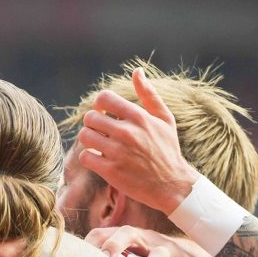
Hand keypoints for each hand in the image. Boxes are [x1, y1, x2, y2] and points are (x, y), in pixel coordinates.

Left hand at [76, 68, 200, 214]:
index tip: (105, 114)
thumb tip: (137, 71)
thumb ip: (149, 94)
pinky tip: (100, 159)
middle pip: (89, 117)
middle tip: (103, 132)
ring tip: (100, 145)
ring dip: (89, 140)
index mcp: (138, 117)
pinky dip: (89, 157)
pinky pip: (85, 156)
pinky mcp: (110, 170)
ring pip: (84, 136)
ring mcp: (118, 152)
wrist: (172, 185)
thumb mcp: (164, 119)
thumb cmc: (167, 149)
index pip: (103, 98)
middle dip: (93, 124)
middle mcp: (127, 132)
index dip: (99, 105)